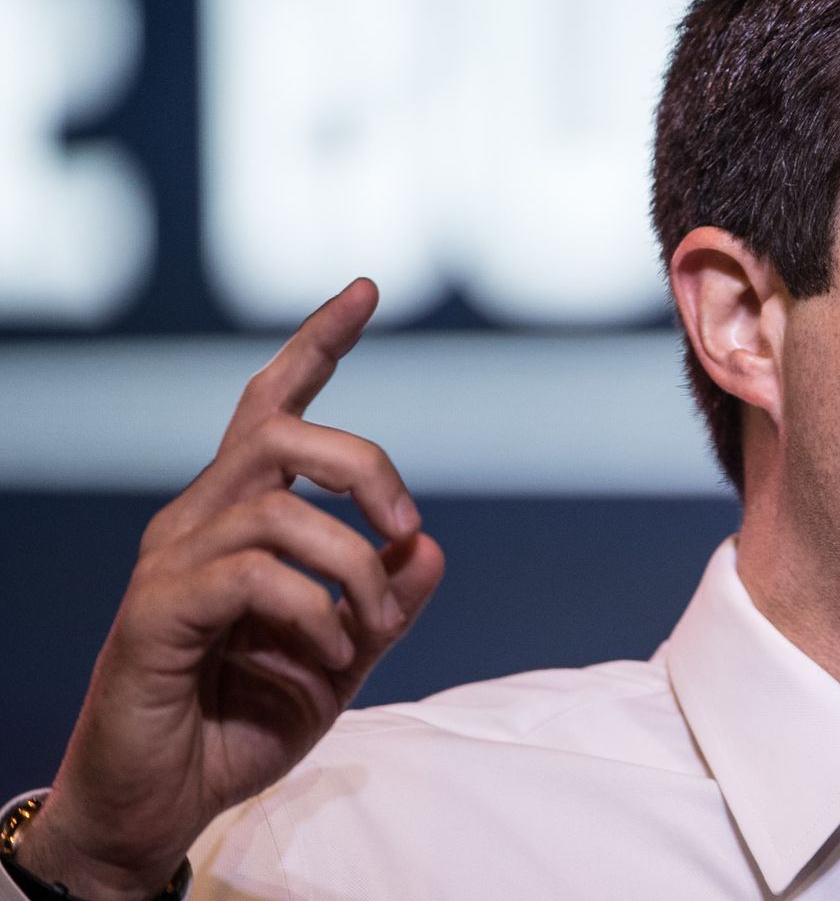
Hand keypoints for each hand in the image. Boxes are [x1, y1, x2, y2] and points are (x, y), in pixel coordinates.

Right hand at [12, 279, 444, 900]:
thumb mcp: (343, 657)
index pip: (274, 407)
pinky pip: (254, 576)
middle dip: (369, 468)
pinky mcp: (157, 612)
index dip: (317, 344)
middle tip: (406, 526)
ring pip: (281, 510)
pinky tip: (330, 654)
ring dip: (354, 568)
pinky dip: (316, 613)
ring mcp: (172, 563)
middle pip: (286, 435)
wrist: (164, 800)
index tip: (365, 289)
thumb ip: (387, 601)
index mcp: (238, 517)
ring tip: (370, 628)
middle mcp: (198, 521)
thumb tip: (432, 545)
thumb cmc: (243, 721)